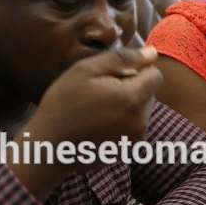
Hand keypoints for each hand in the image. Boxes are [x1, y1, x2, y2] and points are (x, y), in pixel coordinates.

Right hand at [10, 46, 163, 198]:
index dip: (138, 70)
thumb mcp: (86, 70)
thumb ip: (123, 58)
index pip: (156, 75)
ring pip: (143, 111)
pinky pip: (135, 128)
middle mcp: (141, 121)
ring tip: (99, 109)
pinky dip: (124, 123)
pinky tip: (101, 124)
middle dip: (133, 88)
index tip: (114, 74)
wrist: (49, 147)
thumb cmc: (63, 103)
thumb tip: (153, 53)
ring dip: (128, 105)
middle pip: (150, 94)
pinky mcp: (130, 151)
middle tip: (102, 91)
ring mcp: (137, 139)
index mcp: (132, 98)